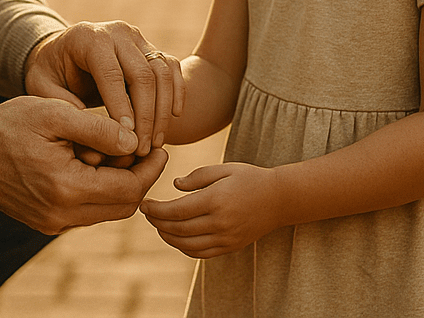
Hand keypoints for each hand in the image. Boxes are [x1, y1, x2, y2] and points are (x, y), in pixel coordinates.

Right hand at [0, 95, 168, 234]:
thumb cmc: (9, 124)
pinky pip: (86, 210)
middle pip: (123, 205)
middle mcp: (62, 215)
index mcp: (67, 188)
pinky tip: (94, 161)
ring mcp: (53, 222)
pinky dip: (99, 189)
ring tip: (118, 150)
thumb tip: (135, 140)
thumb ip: (98, 127)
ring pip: (106, 210)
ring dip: (119, 183)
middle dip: (139, 177)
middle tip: (145, 148)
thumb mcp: (55, 114)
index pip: (129, 189)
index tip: (161, 146)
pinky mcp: (46, 221)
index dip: (150, 168)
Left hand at [25, 21, 184, 157]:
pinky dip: (177, 91)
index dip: (122, 109)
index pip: (112, 75)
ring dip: (163, 110)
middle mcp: (117, 32)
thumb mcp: (42, 88)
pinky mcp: (149, 47)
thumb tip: (93, 130)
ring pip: (161, 72)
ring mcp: (137, 38)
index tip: (126, 141)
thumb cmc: (51, 73)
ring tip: (155, 143)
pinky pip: (171, 67)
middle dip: (146, 116)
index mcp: (90, 39)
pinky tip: (174, 118)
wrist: (60, 51)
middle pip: (142, 74)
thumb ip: (62, 106)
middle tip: (143, 150)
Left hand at [140, 162, 281, 257]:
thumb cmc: (250, 177)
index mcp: (215, 199)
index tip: (144, 205)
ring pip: (188, 245)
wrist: (279, 198)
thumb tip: (175, 186)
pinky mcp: (230, 247)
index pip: (177, 210)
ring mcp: (226, 238)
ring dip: (168, 237)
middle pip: (179, 229)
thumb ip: (197, 176)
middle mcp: (220, 222)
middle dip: (158, 222)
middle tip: (146, 214)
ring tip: (158, 226)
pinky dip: (185, 248)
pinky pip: (202, 253)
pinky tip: (177, 237)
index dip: (156, 210)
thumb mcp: (224, 168)